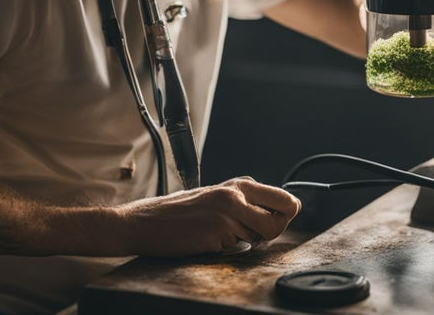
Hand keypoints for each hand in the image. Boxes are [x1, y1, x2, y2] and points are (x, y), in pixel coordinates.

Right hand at [119, 177, 300, 256]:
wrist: (146, 222)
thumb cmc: (183, 212)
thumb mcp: (219, 196)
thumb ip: (248, 202)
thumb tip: (282, 214)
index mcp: (241, 184)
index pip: (287, 200)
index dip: (283, 217)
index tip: (269, 223)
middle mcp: (237, 195)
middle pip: (282, 218)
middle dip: (273, 231)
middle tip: (253, 234)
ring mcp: (228, 214)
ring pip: (261, 237)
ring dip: (247, 242)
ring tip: (222, 234)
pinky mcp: (217, 233)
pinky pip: (238, 248)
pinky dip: (228, 249)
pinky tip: (209, 240)